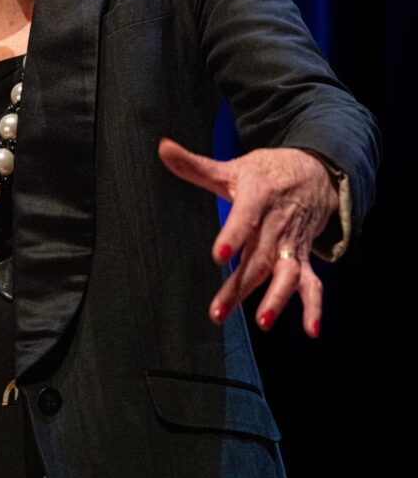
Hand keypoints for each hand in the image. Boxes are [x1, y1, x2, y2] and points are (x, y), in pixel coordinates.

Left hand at [158, 139, 338, 336]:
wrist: (315, 172)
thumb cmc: (265, 173)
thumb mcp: (231, 167)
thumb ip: (195, 165)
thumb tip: (162, 148)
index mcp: (257, 199)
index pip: (245, 218)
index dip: (234, 236)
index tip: (219, 255)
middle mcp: (276, 225)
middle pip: (258, 258)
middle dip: (239, 286)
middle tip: (219, 311)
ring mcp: (291, 244)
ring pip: (286, 274)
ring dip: (276, 299)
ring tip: (262, 321)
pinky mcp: (303, 257)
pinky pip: (312, 283)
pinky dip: (314, 306)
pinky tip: (311, 330)